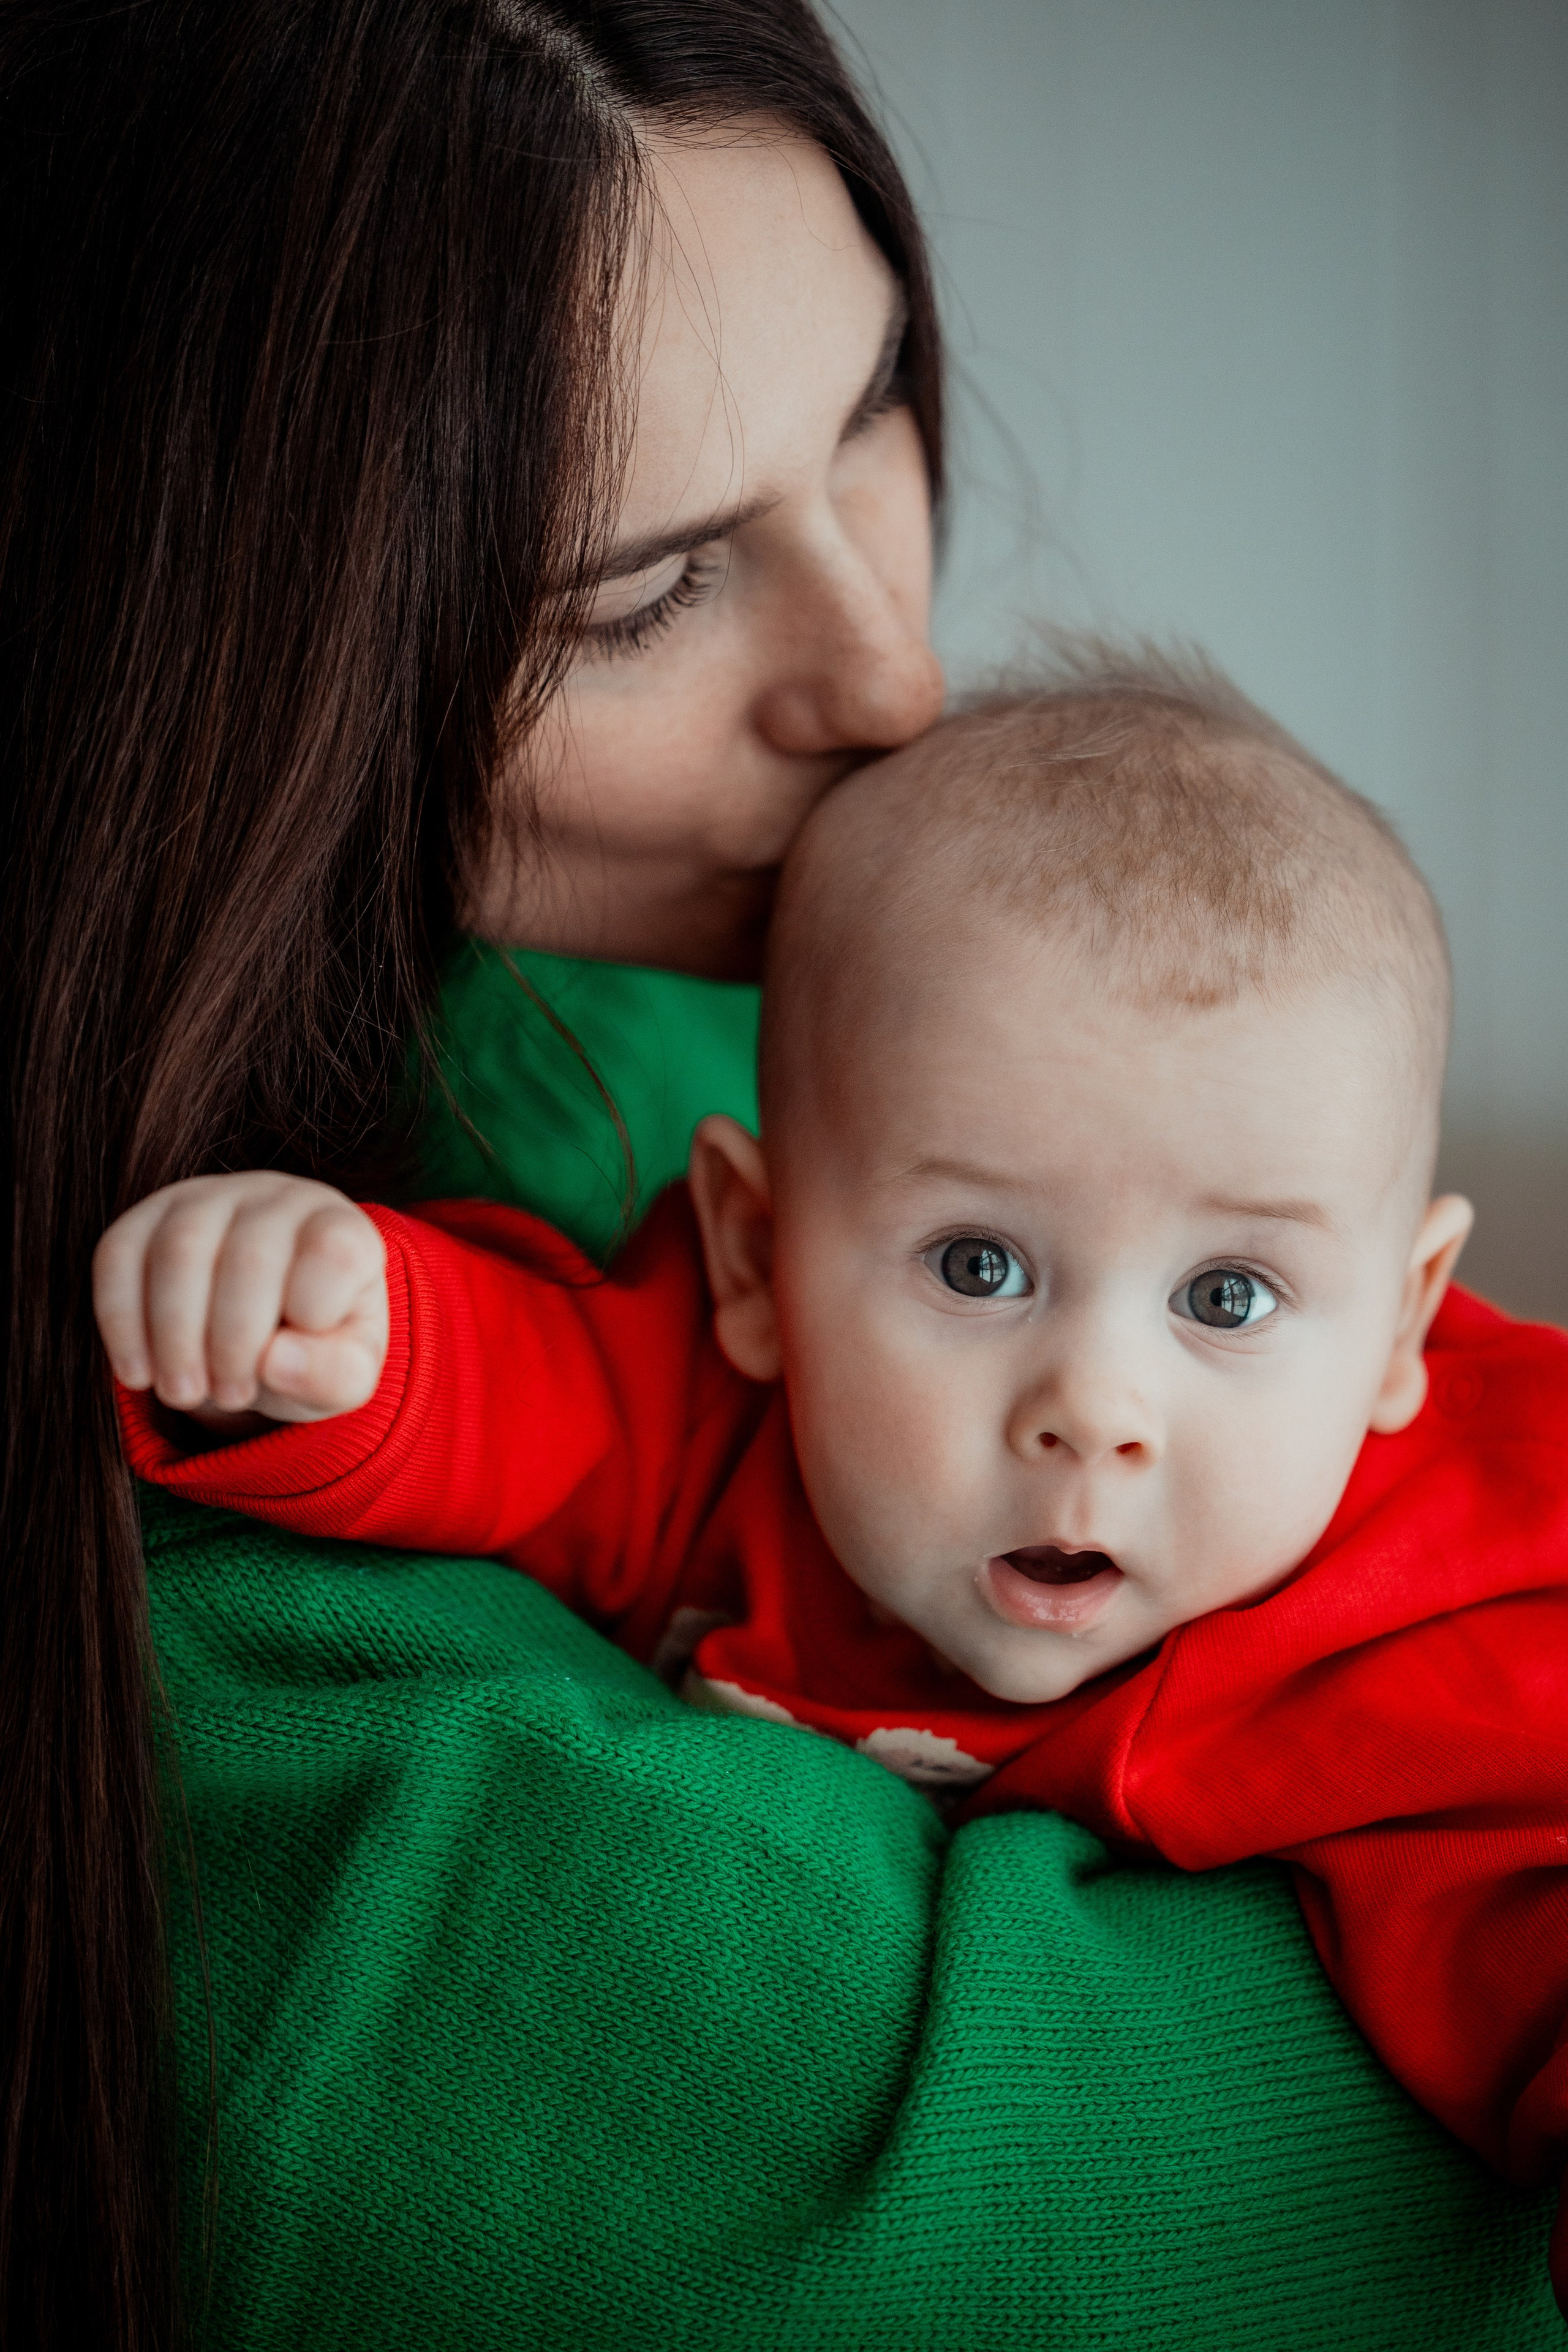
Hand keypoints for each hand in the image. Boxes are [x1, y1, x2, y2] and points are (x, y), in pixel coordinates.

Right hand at [93, 1173, 387, 1425]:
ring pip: (179, 1252)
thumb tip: (276, 1361)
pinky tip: (138, 1373)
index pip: (334, 1251)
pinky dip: (123, 1322)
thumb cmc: (314, 1349)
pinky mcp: (149, 1216)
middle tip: (231, 1397)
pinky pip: (120, 1255)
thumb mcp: (344, 1376)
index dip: (311, 1314)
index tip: (291, 1366)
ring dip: (175, 1337)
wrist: (264, 1330)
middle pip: (249, 1258)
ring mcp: (211, 1197)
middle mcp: (281, 1199)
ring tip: (184, 1394)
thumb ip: (334, 1375)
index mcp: (344, 1231)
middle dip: (232, 1344)